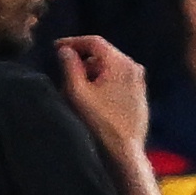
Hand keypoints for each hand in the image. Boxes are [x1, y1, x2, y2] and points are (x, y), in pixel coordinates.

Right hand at [56, 37, 148, 152]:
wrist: (124, 152)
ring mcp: (139, 81)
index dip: (72, 42)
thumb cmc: (100, 123)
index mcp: (120, 63)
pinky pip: (118, 79)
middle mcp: (134, 67)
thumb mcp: (77, 92)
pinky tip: (92, 97)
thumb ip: (70, 66)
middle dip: (82, 59)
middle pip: (102, 54)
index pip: (94, 42)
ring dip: (92, 72)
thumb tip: (65, 51)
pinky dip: (103, 81)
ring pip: (110, 67)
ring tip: (76, 88)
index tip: (55, 48)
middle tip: (64, 70)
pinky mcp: (140, 95)